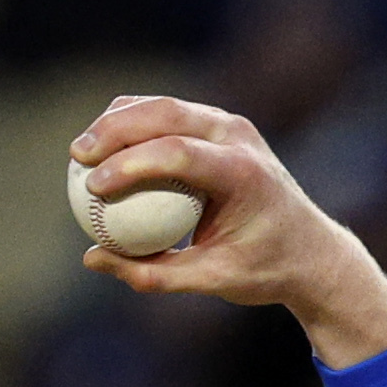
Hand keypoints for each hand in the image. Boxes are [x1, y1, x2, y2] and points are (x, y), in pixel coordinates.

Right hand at [65, 97, 386, 369]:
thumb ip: (154, 274)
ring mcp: (231, 125)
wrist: (311, 250)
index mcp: (244, 174)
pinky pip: (168, 114)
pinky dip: (134, 125)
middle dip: (113, 129)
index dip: (130, 164)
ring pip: (163, 105)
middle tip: (76, 156)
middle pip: (165, 113)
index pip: (179, 153)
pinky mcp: (219, 124)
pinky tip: (104, 148)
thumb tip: (92, 259)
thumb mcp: (213, 281)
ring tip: (81, 151)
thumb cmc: (264, 270)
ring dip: (117, 120)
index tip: (94, 186)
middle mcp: (239, 138)